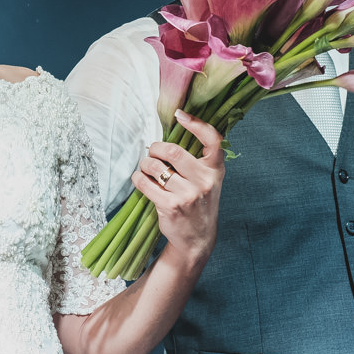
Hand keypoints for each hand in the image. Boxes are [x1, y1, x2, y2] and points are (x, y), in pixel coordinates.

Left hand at [131, 109, 223, 264]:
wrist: (197, 238)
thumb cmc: (199, 202)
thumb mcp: (208, 179)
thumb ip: (198, 159)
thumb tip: (172, 132)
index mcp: (215, 169)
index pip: (212, 139)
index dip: (196, 124)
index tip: (179, 115)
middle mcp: (204, 181)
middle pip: (172, 151)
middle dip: (155, 148)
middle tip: (152, 152)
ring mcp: (188, 195)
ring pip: (155, 167)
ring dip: (145, 164)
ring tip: (146, 168)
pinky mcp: (171, 207)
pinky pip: (145, 184)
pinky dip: (138, 179)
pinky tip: (141, 180)